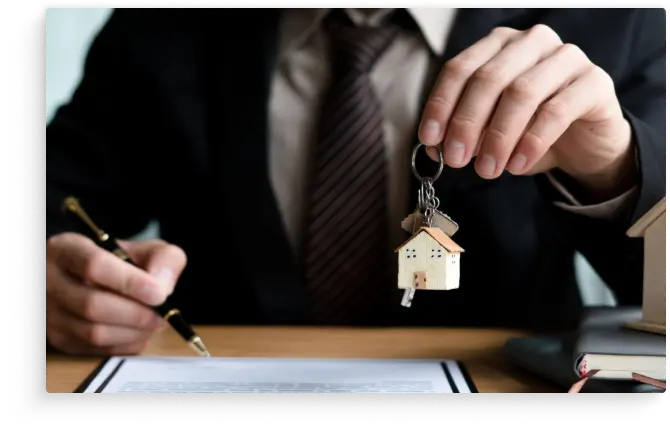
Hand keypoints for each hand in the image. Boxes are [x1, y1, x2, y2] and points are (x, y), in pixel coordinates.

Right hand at [46, 233, 186, 355]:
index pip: (94, 265)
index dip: (130, 282)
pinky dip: (127, 344)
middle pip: (92, 304)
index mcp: (66, 249)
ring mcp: (52, 314)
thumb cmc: (122, 262)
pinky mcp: (61, 340)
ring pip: (94, 332)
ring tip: (155, 322)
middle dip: (136, 314)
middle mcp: (50, 281)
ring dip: (134, 332)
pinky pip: (99, 351)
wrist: (96, 280)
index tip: (158, 294)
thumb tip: (163, 288)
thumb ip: (162, 259)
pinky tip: (140, 331)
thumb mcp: (144, 249)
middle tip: (163, 315)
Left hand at [418, 25, 634, 197]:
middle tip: (456, 159)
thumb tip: (435, 147)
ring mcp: (566, 57)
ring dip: (498, 136)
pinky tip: (517, 165)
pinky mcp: (594, 82)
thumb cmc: (529, 131)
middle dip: (467, 123)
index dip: (441, 104)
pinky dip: (532, 142)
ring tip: (487, 169)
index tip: (430, 139)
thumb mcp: (489, 133)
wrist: (584, 145)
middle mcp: (532, 42)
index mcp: (499, 45)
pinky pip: (557, 110)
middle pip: (488, 78)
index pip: (460, 68)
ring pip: (521, 92)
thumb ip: (463, 133)